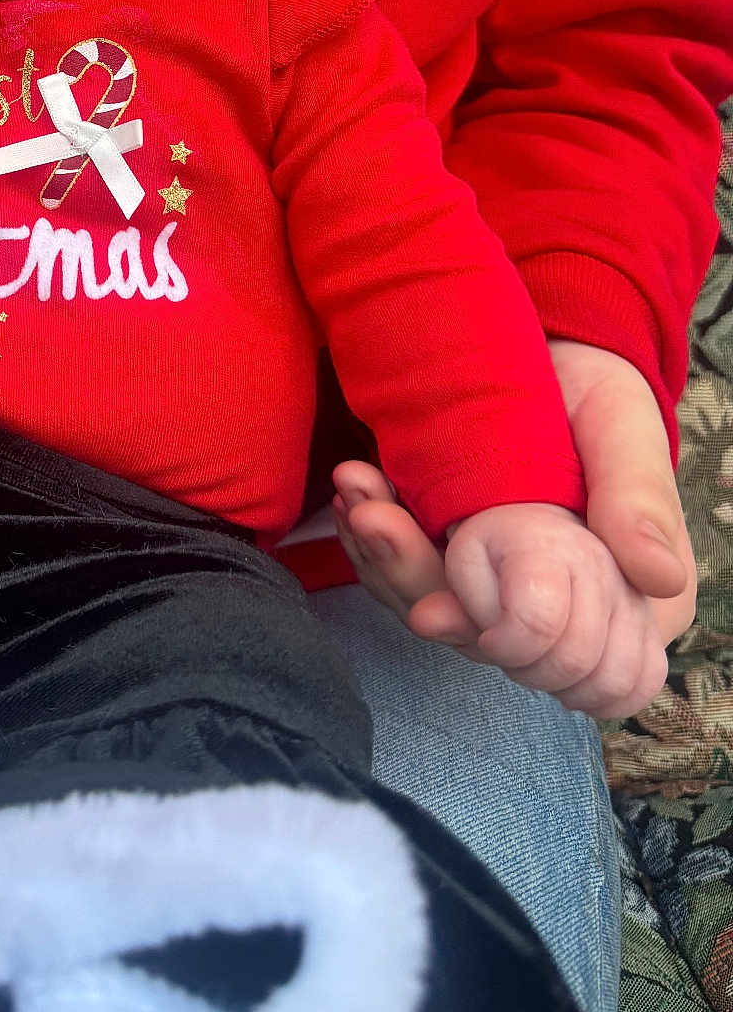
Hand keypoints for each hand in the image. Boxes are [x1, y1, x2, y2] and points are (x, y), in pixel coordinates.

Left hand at [332, 339, 694, 682]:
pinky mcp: (449, 552)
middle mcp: (552, 607)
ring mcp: (494, 584)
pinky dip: (371, 530)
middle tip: (370, 516)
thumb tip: (659, 577)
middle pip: (471, 632)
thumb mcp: (625, 433)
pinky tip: (354, 487)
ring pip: (425, 599)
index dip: (482, 637)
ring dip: (378, 551)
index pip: (547, 655)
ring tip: (354, 489)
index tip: (429, 610)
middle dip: (409, 575)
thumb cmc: (601, 398)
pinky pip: (401, 563)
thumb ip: (638, 501)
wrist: (554, 356)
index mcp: (617, 600)